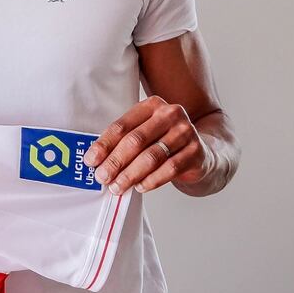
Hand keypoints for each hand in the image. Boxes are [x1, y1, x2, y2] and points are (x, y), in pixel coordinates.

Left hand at [84, 95, 211, 194]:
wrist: (202, 152)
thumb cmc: (163, 142)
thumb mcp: (144, 133)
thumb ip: (123, 140)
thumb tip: (95, 159)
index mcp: (152, 105)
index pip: (122, 126)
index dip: (104, 145)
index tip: (90, 161)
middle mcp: (170, 114)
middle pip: (135, 141)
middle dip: (115, 161)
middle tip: (102, 177)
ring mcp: (186, 132)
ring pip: (151, 156)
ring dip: (130, 174)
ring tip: (117, 186)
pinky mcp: (196, 152)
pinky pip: (169, 169)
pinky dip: (151, 180)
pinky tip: (139, 187)